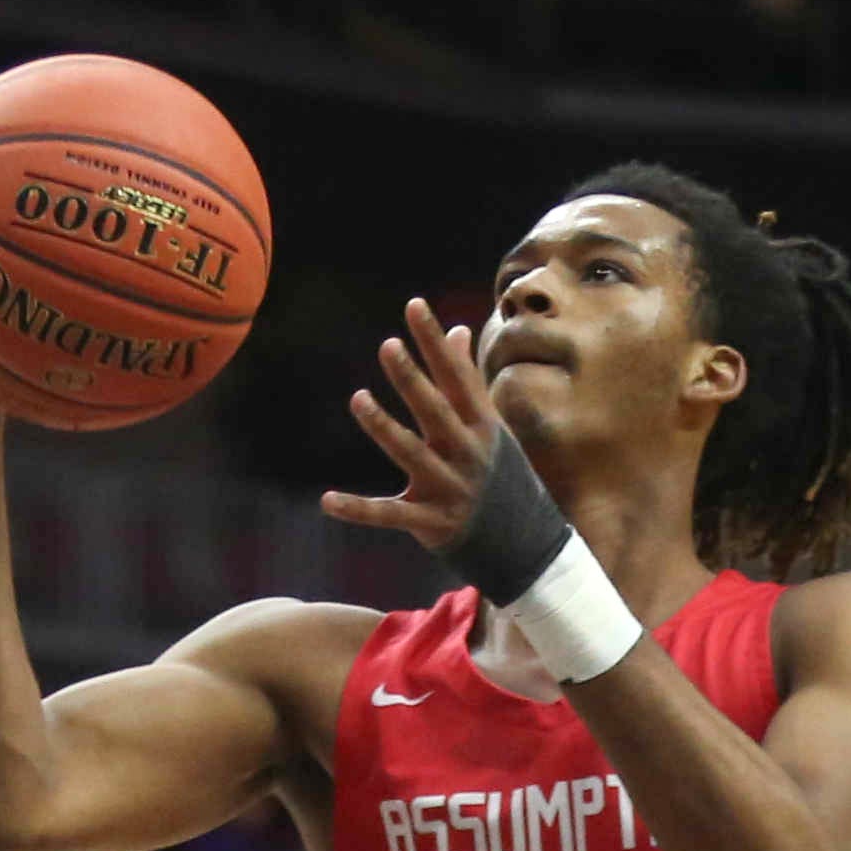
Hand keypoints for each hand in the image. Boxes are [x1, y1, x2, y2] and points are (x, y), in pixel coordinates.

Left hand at [323, 299, 500, 544]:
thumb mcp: (489, 426)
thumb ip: (467, 380)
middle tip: (388, 345)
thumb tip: (458, 330)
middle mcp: (467, 452)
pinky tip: (326, 500)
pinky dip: (357, 509)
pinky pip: (388, 515)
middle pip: (436, 409)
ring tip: (358, 398)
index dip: (435, 341)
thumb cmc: (500, 474)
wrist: (524, 544)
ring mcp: (449, 488)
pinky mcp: (431, 522)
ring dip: (383, 426)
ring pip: (410, 454)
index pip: (457, 375)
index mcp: (482, 425)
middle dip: (413, 378)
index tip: (414, 306)